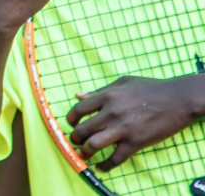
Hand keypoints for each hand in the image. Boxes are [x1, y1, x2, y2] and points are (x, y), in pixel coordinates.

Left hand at [68, 74, 204, 169]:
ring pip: (94, 145)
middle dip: (75, 138)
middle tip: (76, 141)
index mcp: (107, 96)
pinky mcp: (135, 142)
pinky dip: (106, 165)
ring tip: (84, 154)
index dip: (71, 119)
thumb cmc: (151, 88)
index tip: (72, 124)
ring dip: (85, 152)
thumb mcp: (123, 82)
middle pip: (82, 129)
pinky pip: (116, 158)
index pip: (78, 109)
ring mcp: (123, 128)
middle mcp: (111, 113)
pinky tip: (101, 167)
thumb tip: (78, 96)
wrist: (178, 100)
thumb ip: (99, 90)